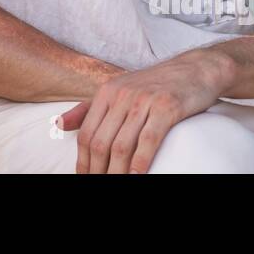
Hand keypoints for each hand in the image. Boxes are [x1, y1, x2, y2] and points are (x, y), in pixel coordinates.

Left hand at [57, 50, 231, 173]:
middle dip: (97, 171)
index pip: (86, 133)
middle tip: (99, 185)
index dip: (83, 162)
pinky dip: (140, 163)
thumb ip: (88, 108)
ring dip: (116, 173)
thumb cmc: (155, 84)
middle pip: (100, 142)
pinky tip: (137, 176)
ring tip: (116, 185)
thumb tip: (58, 125)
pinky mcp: (166, 107)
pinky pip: (148, 140)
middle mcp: (121, 95)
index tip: (84, 177)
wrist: (195, 68)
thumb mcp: (118, 90)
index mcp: (106, 92)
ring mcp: (144, 101)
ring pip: (122, 145)